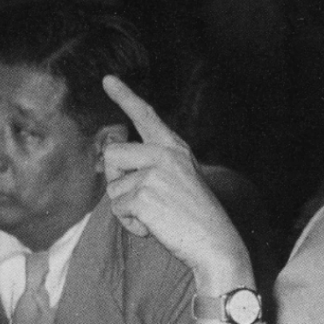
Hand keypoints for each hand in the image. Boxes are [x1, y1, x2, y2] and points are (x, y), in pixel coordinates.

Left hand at [102, 76, 249, 291]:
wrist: (215, 243)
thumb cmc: (195, 217)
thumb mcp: (177, 181)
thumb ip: (150, 165)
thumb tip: (110, 155)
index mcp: (175, 148)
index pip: (146, 116)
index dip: (125, 96)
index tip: (108, 79)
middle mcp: (165, 154)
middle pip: (112, 155)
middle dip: (116, 181)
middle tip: (144, 200)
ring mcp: (154, 173)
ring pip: (112, 188)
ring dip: (127, 208)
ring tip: (158, 216)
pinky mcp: (144, 195)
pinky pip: (117, 210)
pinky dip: (132, 225)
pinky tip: (157, 227)